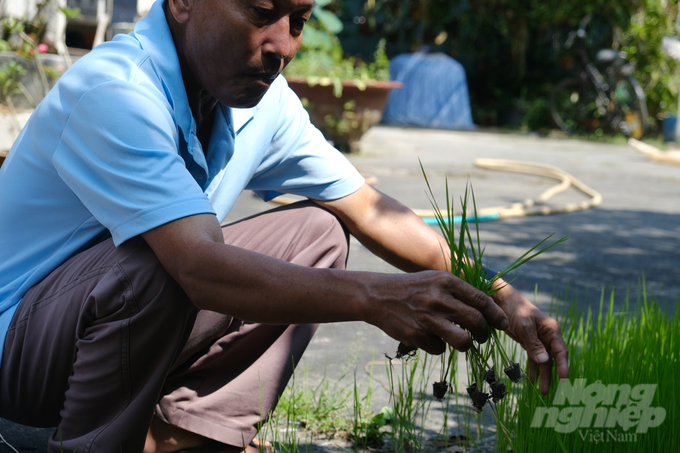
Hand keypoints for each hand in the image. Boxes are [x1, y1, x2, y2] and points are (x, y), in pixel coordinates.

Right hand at [367, 270, 509, 354]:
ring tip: (461, 342)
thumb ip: (459, 291)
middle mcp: (438, 298)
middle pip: (476, 321)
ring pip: (462, 341)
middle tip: (481, 337)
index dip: (495, 315)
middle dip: (483, 333)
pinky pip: (439, 349)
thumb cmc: (412, 288)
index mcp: (446, 282)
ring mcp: (427, 318)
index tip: (503, 324)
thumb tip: (487, 309)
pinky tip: (429, 336)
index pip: (481, 300)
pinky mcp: (416, 334)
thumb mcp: (435, 280)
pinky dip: (438, 346)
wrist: (378, 295)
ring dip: (466, 344)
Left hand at [492, 281, 568, 394]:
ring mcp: (539, 340)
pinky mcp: (529, 343)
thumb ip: (534, 344)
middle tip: (550, 392)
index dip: (563, 365)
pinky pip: (534, 359)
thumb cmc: (515, 309)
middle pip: (553, 359)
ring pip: (543, 361)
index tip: (564, 380)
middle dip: (552, 376)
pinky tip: (531, 381)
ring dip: (542, 375)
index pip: (560, 350)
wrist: (501, 301)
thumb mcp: (524, 325)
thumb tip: (545, 362)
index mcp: (551, 330)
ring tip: (542, 392)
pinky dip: (533, 369)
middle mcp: (548, 336)